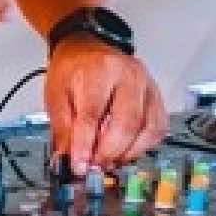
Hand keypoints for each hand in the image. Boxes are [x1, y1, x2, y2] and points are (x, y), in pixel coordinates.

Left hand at [45, 39, 167, 170]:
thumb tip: (67, 162)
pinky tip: (124, 150)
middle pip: (127, 123)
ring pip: (149, 129)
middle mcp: (129, 75)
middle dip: (108, 152)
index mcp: (99, 70)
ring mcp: (147, 86)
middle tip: (93, 166)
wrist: (88, 49)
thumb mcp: (56, 95)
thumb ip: (63, 129)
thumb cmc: (74, 70)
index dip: (85, 145)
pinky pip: (158, 129)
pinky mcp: (157, 98)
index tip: (78, 165)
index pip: (93, 113)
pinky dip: (142, 146)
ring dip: (127, 153)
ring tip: (107, 160)